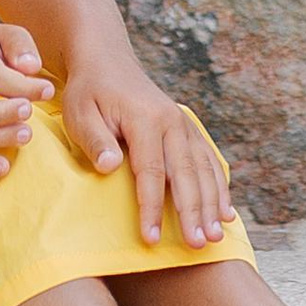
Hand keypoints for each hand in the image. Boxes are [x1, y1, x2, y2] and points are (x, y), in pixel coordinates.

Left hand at [61, 61, 232, 246]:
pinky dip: (219, 187)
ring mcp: (183, 124)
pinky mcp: (187, 129)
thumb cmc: (89, 92)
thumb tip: (110, 167)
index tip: (152, 239)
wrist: (107, 60)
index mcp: (145, 118)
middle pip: (186, 173)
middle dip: (193, 212)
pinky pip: (208, 161)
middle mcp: (171, 121)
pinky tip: (226, 213)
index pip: (151, 171)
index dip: (151, 208)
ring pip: (203, 169)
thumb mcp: (80, 112)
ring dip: (211, 204)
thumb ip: (95, 140)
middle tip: (198, 244)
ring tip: (215, 237)